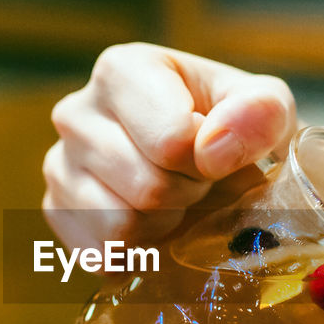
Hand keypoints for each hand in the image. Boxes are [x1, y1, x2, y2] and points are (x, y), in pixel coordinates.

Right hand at [42, 43, 295, 250]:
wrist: (209, 161)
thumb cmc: (235, 126)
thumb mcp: (267, 107)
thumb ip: (259, 113)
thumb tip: (211, 151)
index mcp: (121, 70)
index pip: (170, 140)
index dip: (206, 162)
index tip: (213, 154)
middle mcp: (76, 112)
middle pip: (147, 187)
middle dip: (188, 195)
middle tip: (199, 182)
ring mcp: (58, 164)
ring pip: (120, 224)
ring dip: (163, 224)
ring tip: (174, 199)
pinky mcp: (55, 212)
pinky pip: (101, 253)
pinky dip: (137, 251)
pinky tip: (149, 223)